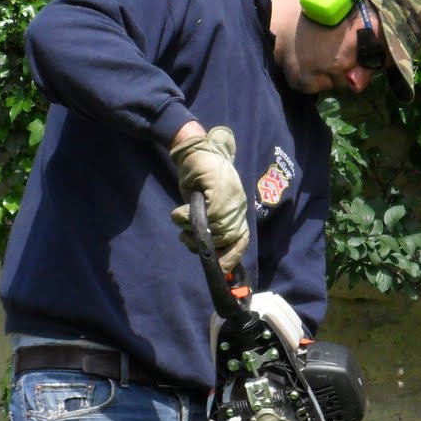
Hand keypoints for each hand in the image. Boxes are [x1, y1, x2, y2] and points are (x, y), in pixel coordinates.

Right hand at [170, 124, 249, 270]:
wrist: (196, 150)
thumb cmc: (200, 177)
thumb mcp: (208, 203)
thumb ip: (210, 222)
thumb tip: (207, 248)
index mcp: (237, 211)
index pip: (241, 239)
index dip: (232, 256)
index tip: (222, 270)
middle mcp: (237, 206)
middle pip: (226, 238)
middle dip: (206, 245)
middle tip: (187, 239)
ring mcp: (229, 198)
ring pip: (215, 229)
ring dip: (193, 231)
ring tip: (182, 222)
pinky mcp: (217, 189)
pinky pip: (205, 215)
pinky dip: (186, 217)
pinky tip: (179, 212)